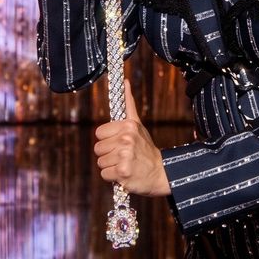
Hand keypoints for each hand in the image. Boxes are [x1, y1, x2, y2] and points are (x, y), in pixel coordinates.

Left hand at [94, 79, 170, 196]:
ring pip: (101, 162)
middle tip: (123, 155)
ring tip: (125, 164)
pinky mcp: (123, 172)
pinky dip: (113, 178)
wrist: (160, 172)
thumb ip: (128, 104)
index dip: (107, 140)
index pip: (99, 133)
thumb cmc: (146, 148)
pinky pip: (105, 174)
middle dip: (108, 154)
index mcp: (128, 126)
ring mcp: (125, 156)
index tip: (119, 143)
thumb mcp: (138, 125)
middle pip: (98, 149)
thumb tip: (124, 81)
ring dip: (111, 166)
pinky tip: (125, 174)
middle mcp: (127, 139)